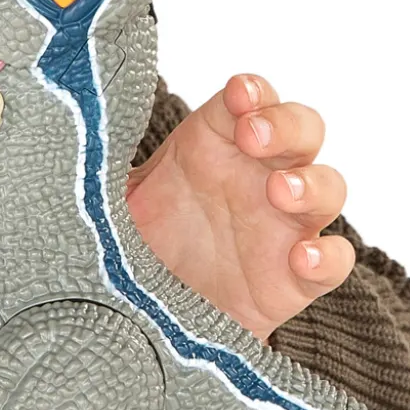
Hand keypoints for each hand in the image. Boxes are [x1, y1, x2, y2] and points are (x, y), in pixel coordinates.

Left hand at [124, 74, 355, 342]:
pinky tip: (302, 257)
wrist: (144, 318)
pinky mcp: (293, 279)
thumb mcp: (109, 198)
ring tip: (278, 192)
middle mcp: (254, 177)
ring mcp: (281, 226)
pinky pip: (332, 261)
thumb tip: (76, 126)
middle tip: (254, 136)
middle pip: (301, 130)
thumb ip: (101, 163)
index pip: (248, 101)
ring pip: (327, 186)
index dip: (251, 91)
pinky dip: (327, 256)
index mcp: (212, 147)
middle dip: (286, 125)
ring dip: (311, 183)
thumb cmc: (132, 244)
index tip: (237, 95)